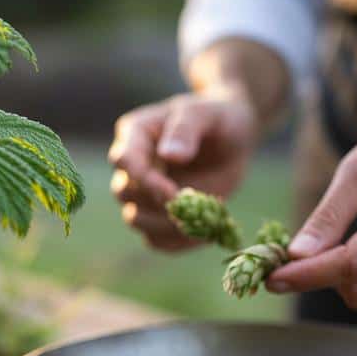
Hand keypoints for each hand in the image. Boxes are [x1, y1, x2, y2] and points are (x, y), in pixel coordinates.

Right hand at [109, 39, 288, 249]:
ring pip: (135, 219)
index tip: (174, 193)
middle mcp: (133, 165)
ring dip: (166, 226)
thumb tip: (169, 155)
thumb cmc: (217, 116)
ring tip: (203, 220)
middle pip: (124, 193)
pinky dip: (177, 243)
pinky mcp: (160, 214)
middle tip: (193, 205)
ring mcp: (144, 192)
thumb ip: (186, 128)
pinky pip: (156, 240)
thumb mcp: (206, 112)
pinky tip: (205, 233)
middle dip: (156, 205)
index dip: (145, 181)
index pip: (124, 161)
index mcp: (136, 133)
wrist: (232, 137)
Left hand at [266, 51, 356, 309]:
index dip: (311, 274)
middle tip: (282, 261)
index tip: (272, 277)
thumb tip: (296, 255)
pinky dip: (353, 277)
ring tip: (315, 249)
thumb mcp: (356, 170)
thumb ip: (328, 214)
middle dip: (318, 278)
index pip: (356, 263)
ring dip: (334, 279)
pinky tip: (344, 250)